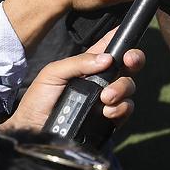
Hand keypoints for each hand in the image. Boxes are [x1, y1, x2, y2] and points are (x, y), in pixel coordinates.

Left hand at [1, 42, 145, 131]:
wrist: (35, 130)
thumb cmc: (39, 99)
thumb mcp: (53, 73)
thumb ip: (78, 62)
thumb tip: (107, 59)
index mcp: (89, 64)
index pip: (111, 46)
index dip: (123, 39)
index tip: (127, 39)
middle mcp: (102, 79)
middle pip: (128, 64)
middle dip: (134, 59)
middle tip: (129, 62)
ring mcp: (108, 99)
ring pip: (129, 86)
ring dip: (122, 88)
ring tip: (106, 97)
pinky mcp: (111, 118)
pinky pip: (127, 109)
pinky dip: (121, 108)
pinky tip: (106, 111)